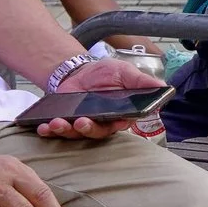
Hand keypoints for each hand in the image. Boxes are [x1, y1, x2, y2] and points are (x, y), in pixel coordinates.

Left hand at [36, 53, 164, 141]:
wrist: (78, 71)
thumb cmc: (105, 73)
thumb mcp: (125, 72)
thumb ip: (142, 81)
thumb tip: (164, 87)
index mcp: (120, 114)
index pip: (120, 123)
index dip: (115, 125)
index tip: (113, 121)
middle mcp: (102, 122)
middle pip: (97, 132)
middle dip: (87, 129)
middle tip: (80, 123)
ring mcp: (82, 123)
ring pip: (77, 134)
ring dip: (66, 131)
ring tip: (56, 124)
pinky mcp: (64, 122)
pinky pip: (58, 131)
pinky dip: (49, 131)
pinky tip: (43, 127)